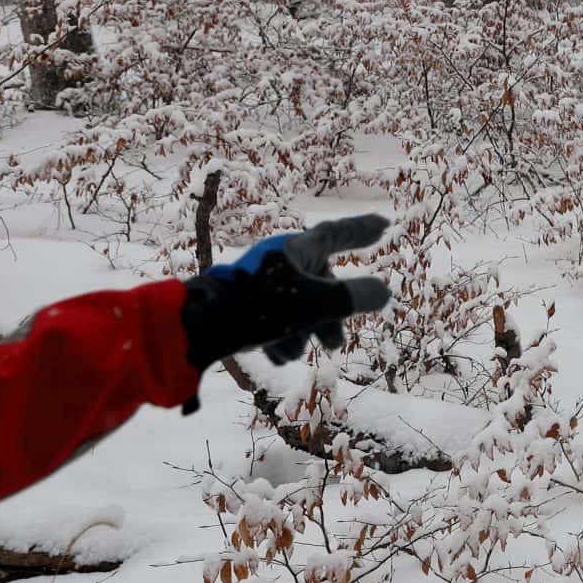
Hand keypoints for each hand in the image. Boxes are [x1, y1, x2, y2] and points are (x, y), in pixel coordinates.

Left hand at [182, 214, 394, 371]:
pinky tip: (276, 356)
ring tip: (296, 353)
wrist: (199, 328)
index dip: (363, 230)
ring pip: (300, 304)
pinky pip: (276, 318)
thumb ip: (355, 297)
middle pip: (321, 283)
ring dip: (305, 332)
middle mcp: (281, 261)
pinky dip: (282, 337)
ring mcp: (261, 282)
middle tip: (335, 344)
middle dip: (330, 316)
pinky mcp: (244, 304)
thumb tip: (383, 292)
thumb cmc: (260, 308)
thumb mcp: (316, 304)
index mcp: (297, 249)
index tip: (383, 226)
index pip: (338, 233)